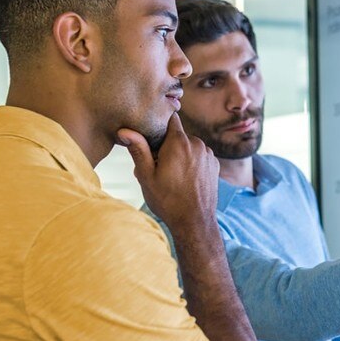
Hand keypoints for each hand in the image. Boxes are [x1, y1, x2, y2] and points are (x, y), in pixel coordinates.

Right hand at [118, 113, 219, 228]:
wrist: (195, 222)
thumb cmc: (168, 200)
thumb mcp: (146, 176)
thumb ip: (138, 149)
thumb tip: (125, 130)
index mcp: (179, 143)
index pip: (170, 118)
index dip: (160, 126)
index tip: (153, 138)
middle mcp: (197, 144)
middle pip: (178, 135)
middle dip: (167, 146)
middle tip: (157, 167)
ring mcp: (208, 154)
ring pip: (189, 146)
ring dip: (180, 155)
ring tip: (170, 176)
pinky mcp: (215, 164)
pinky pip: (199, 156)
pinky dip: (191, 162)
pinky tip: (185, 180)